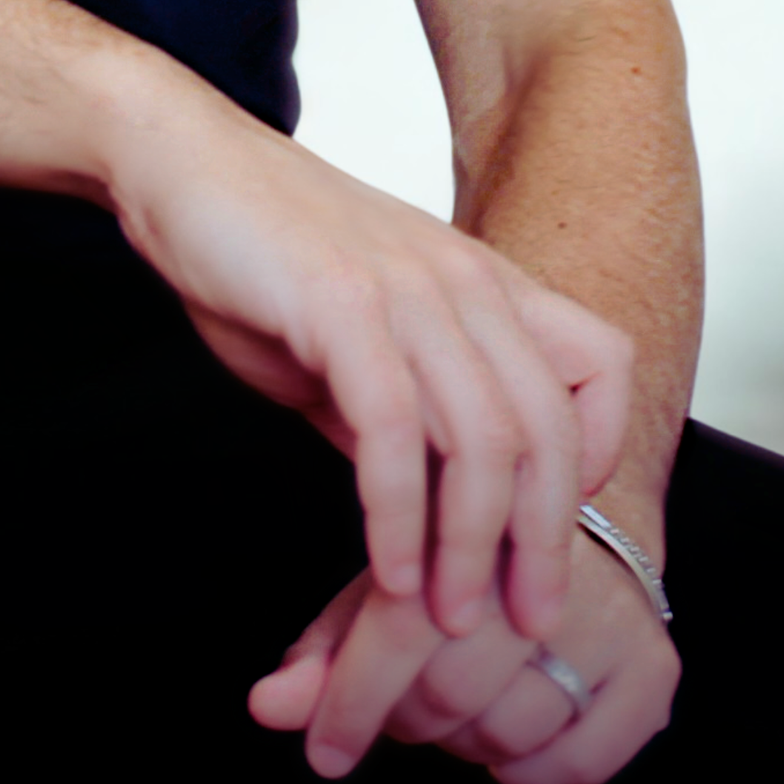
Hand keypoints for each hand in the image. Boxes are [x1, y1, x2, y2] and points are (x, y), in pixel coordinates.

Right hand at [105, 95, 629, 635]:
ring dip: (470, 548)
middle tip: (525, 621)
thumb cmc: (264, 253)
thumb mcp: (363, 334)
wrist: (182, 162)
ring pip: (481, 438)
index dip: (597, 456)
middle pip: (548, 426)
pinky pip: (395, 431)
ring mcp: (404, 287)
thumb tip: (434, 504)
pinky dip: (399, 518)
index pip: (601, 367)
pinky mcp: (340, 303)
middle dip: (542, 541)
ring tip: (445, 618)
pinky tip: (389, 572)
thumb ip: (410, 409)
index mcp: (481, 281)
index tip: (552, 531)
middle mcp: (462, 279)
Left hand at [248, 526, 679, 783]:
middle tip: (406, 704)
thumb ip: (327, 649)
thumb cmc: (464, 561)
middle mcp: (548, 565)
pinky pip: (578, 764)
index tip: (324, 751)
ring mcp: (611, 616)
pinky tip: (518, 738)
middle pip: (450, 692)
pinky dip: (535, 772)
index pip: (403, 626)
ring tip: (464, 705)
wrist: (581, 518)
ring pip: (508, 735)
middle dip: (410, 717)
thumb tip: (267, 708)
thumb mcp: (389, 585)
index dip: (354, 698)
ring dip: (468, 744)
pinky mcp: (654, 667)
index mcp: (472, 523)